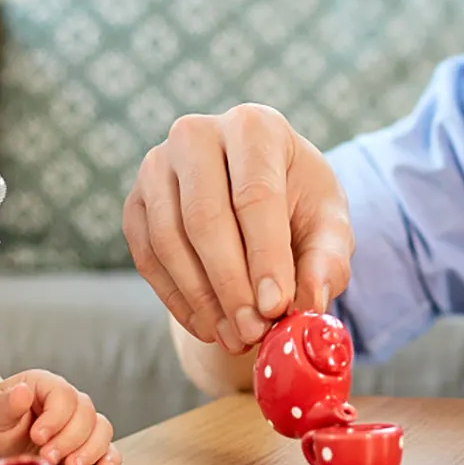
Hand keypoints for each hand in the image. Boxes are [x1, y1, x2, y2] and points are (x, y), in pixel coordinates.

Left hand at [0, 370, 119, 464]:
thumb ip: (7, 404)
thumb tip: (22, 392)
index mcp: (47, 385)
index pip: (65, 396)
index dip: (55, 418)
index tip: (37, 437)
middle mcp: (69, 401)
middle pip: (86, 414)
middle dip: (69, 439)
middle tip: (47, 457)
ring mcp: (80, 423)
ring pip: (101, 429)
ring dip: (90, 450)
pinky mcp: (84, 445)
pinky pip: (107, 447)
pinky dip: (108, 458)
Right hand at [123, 104, 353, 351]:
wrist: (256, 196)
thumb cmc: (298, 204)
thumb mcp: (328, 225)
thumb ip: (327, 260)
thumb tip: (309, 304)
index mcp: (254, 126)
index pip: (255, 194)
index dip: (265, 256)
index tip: (276, 307)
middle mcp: (196, 135)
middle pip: (205, 217)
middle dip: (230, 285)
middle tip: (253, 332)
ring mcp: (156, 166)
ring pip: (170, 241)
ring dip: (203, 300)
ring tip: (236, 337)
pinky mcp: (134, 202)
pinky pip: (148, 258)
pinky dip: (178, 301)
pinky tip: (210, 327)